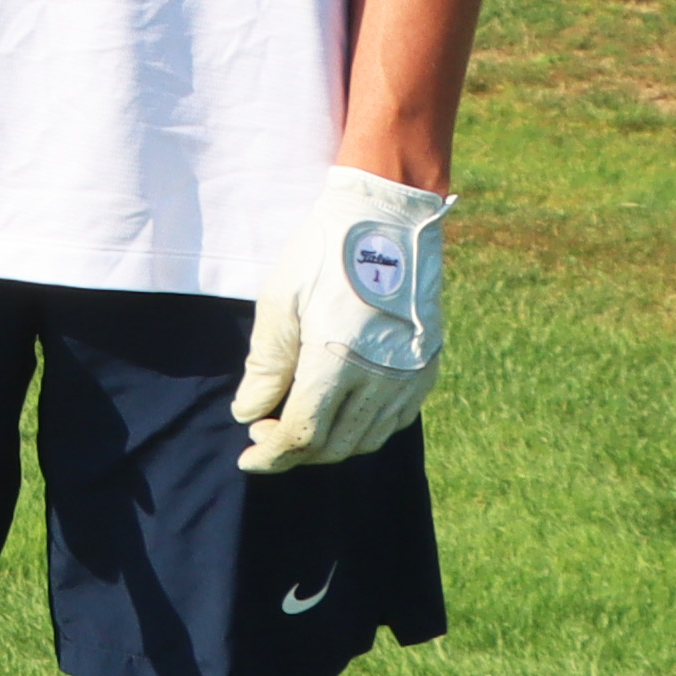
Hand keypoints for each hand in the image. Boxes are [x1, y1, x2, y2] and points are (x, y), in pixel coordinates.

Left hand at [232, 169, 450, 474]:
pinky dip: (362, 427)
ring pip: (366, 440)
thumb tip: (249, 414)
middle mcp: (382, 378)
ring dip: (328, 443)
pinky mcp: (427, 368)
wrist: (389, 218)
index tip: (248, 456)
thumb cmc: (325, 253)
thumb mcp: (280, 302)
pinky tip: (338, 409)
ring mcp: (411, 376)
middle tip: (265, 432)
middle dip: (293, 451)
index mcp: (339, 361)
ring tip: (297, 419)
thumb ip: (266, 365)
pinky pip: (394, 420)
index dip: (271, 454)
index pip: (303, 435)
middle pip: (334, 447)